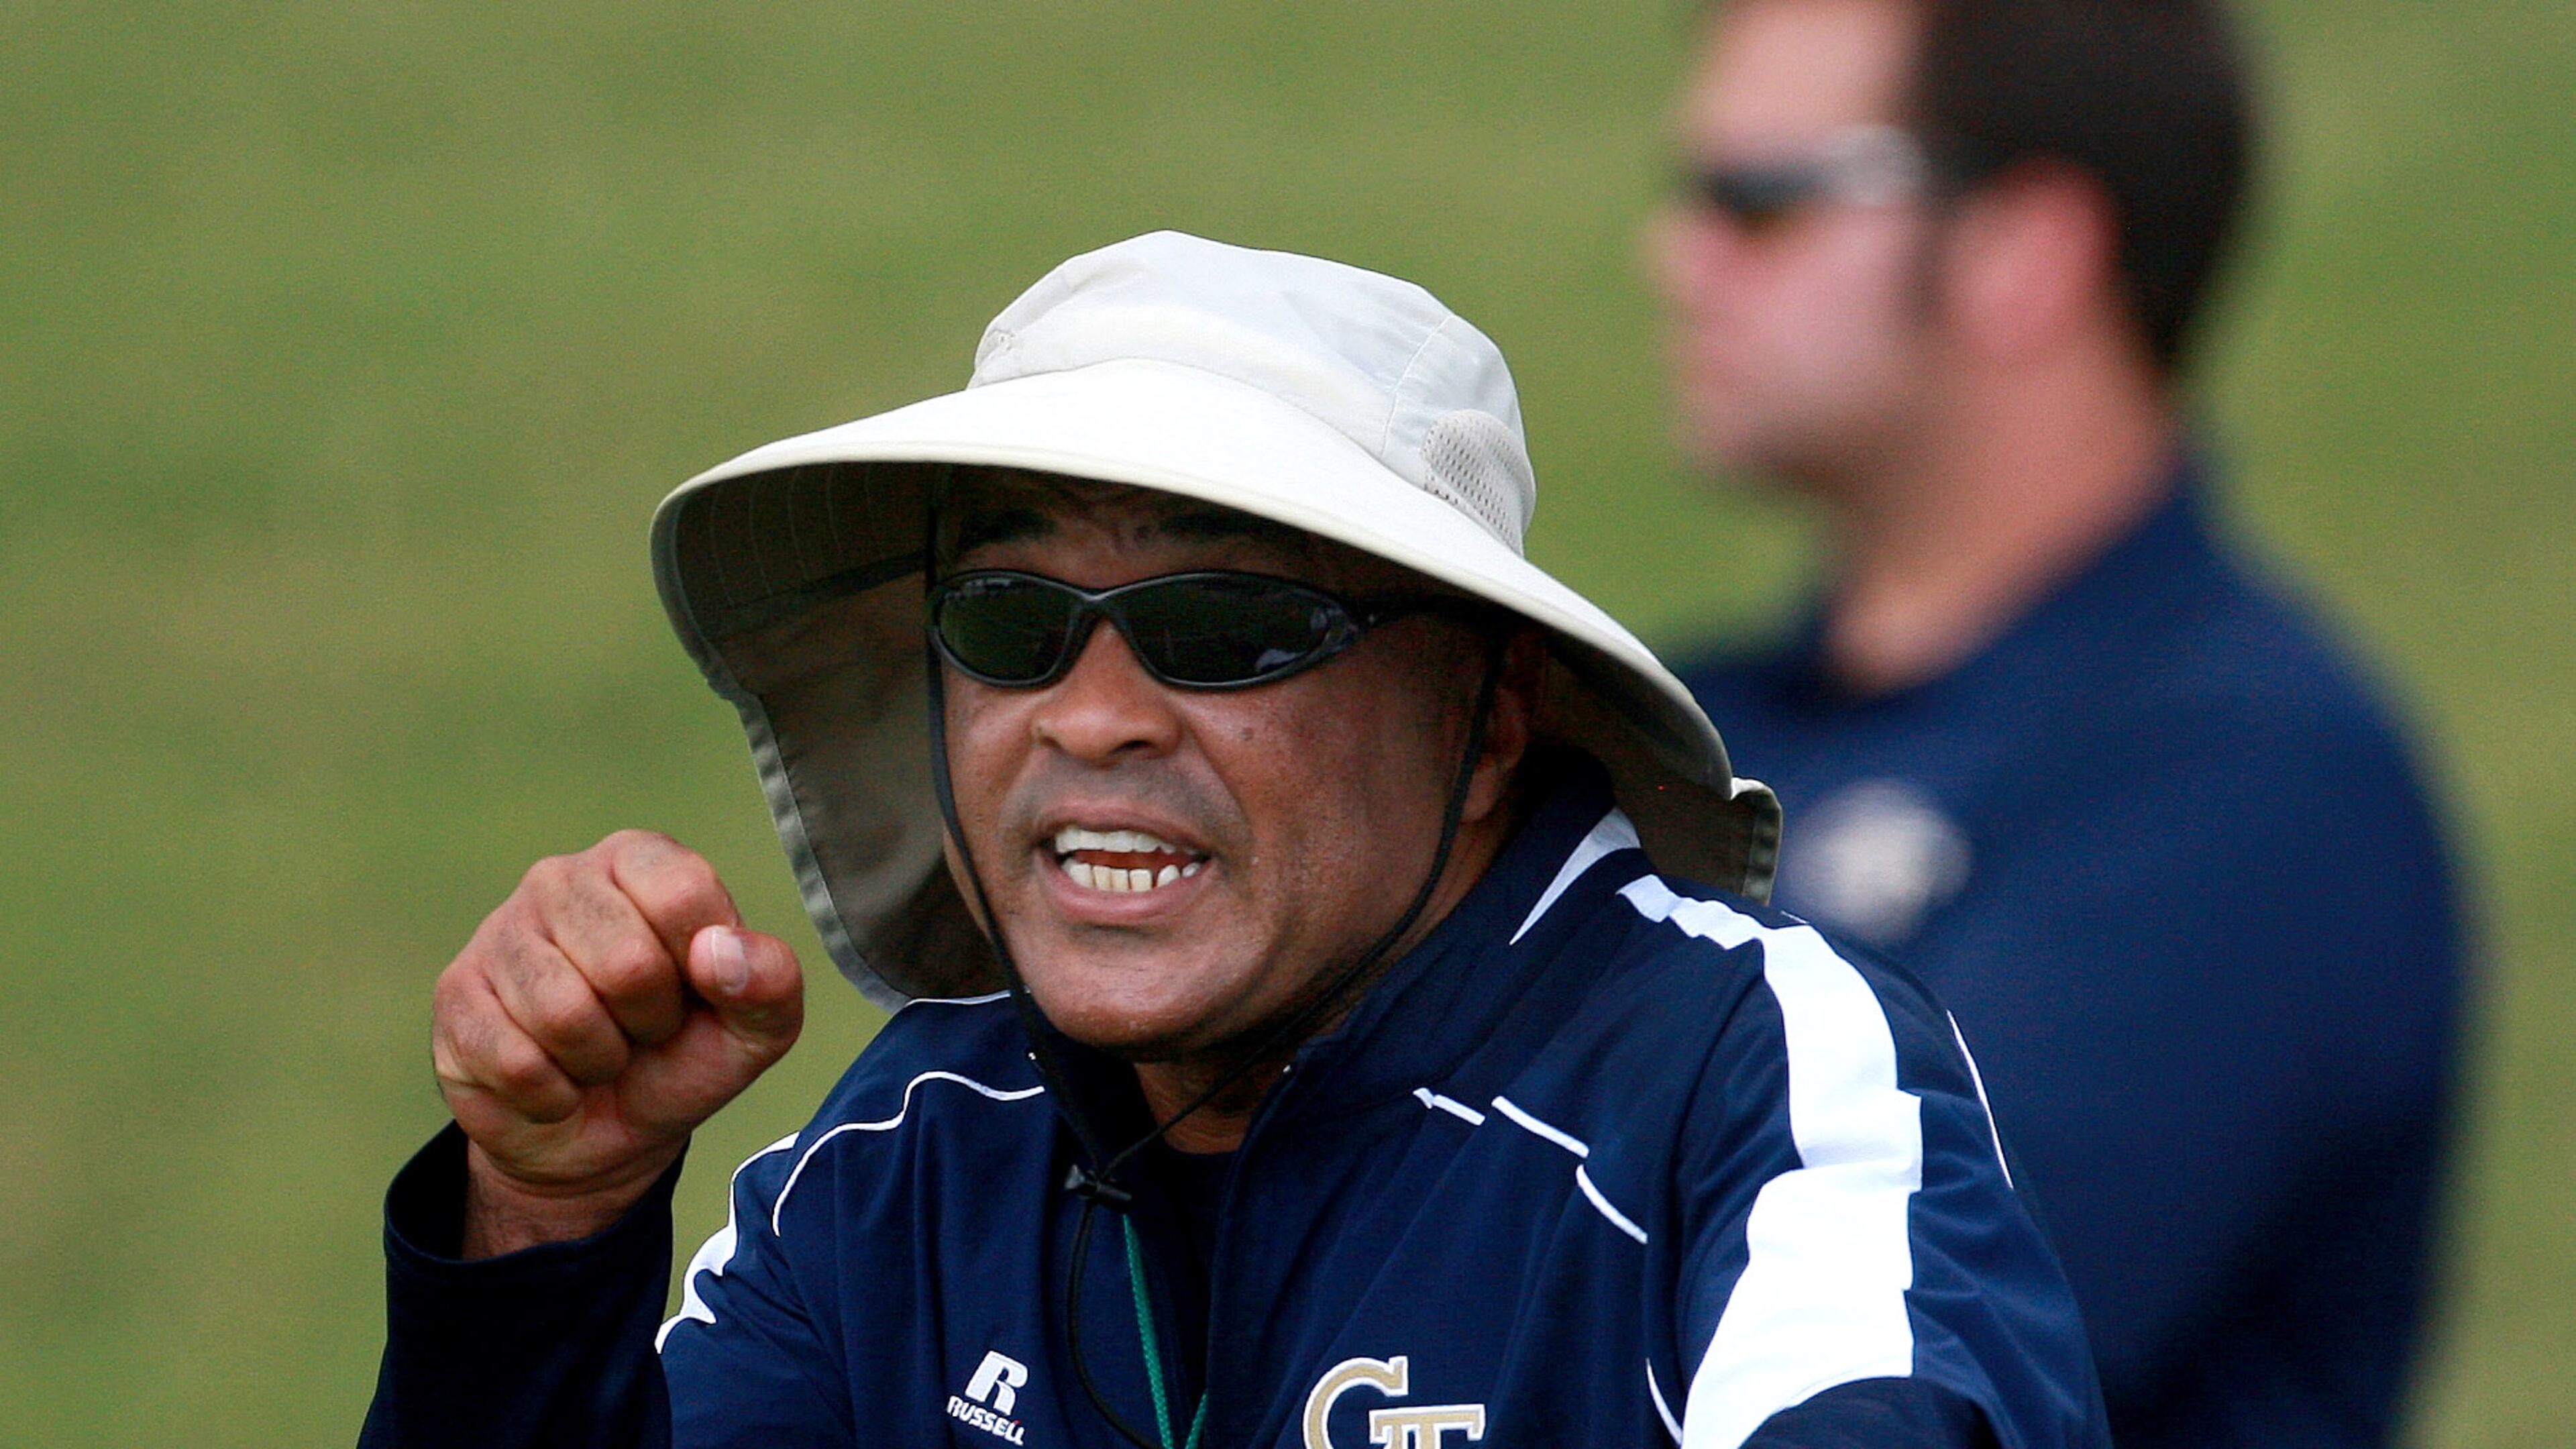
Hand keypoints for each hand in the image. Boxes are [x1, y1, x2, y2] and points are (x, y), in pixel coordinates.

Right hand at [430, 830, 802, 1255]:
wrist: (603, 1135)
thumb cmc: (681, 1056)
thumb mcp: (755, 1029)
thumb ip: (771, 982)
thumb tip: (719, 952)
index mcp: (641, 860)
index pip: (683, 893)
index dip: (704, 968)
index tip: (696, 989)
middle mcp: (563, 877)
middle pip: (626, 961)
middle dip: (649, 1022)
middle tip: (641, 1029)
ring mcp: (500, 932)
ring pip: (564, 1014)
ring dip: (598, 1061)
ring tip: (597, 1051)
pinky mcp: (456, 995)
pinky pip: (515, 1060)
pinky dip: (552, 1093)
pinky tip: (553, 1079)